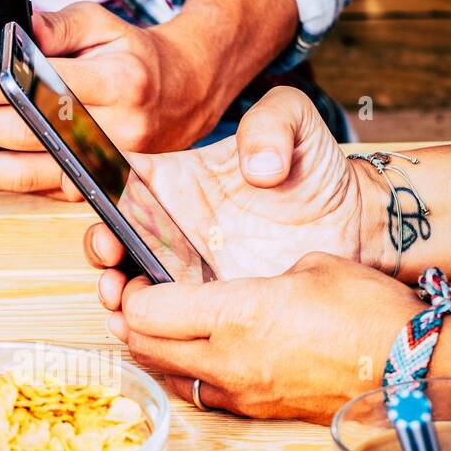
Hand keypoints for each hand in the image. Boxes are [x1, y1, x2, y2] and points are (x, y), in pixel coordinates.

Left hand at [0, 0, 221, 192]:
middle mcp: (118, 130)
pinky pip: (39, 189)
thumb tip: (12, 29)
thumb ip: (56, 26)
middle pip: (31, 134)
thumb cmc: (135, 55)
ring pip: (31, 173)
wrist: (186, 96)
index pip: (48, 85)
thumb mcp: (102, 23)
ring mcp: (108, 166)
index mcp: (121, 81)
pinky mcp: (97, 187)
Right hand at [86, 86, 387, 309]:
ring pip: (133, 281)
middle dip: (102, 248)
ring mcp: (187, 265)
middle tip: (112, 257)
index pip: (121, 177)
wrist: (353, 222)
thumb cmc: (316, 167)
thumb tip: (257, 167)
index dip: (97, 187)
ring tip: (122, 298)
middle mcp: (173, 223)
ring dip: (116, 292)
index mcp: (177, 177)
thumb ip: (272, 123)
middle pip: (115, 235)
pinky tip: (144, 328)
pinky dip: (149, 325)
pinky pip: (170, 317)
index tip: (100, 202)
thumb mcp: (296, 121)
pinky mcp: (210, 302)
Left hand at [108, 253, 416, 422]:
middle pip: (147, 347)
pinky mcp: (258, 412)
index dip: (131, 295)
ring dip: (152, 354)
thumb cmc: (371, 313)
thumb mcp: (313, 265)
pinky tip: (190, 360)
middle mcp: (230, 357)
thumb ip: (264, 277)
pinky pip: (202, 395)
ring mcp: (242, 391)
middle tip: (125, 305)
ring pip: (170, 376)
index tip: (132, 281)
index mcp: (238, 312)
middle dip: (128, 325)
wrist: (409, 370)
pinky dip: (184, 375)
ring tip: (151, 332)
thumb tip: (247, 290)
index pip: (150, 311)